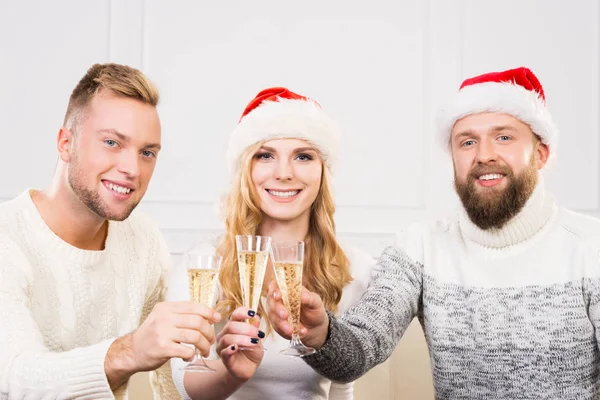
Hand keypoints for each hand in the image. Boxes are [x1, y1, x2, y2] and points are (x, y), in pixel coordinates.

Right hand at [106, 300, 220, 383]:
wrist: (132, 351)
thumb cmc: (152, 335)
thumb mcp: (164, 318)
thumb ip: (183, 315)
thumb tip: (209, 316)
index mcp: (166, 308)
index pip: (193, 306)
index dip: (208, 312)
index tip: (216, 318)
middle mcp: (164, 318)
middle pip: (197, 321)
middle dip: (209, 332)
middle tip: (210, 340)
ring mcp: (162, 333)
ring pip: (195, 336)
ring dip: (204, 345)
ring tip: (204, 350)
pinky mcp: (162, 348)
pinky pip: (186, 351)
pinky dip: (192, 355)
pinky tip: (189, 357)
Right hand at [216, 307, 263, 380]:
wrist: (248, 368)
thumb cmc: (251, 352)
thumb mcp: (257, 338)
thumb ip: (255, 328)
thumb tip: (256, 317)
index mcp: (233, 326)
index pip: (235, 315)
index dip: (242, 312)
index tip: (252, 313)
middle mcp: (225, 334)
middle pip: (231, 326)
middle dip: (246, 328)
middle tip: (258, 334)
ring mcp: (222, 346)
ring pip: (227, 338)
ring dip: (242, 339)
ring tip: (254, 342)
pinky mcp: (224, 358)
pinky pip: (224, 352)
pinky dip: (230, 349)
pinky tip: (236, 348)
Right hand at [266, 280, 328, 349]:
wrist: (316, 327)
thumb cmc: (314, 310)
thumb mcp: (316, 302)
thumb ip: (310, 298)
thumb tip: (303, 296)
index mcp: (287, 289)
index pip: (275, 285)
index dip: (274, 290)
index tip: (278, 296)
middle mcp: (279, 299)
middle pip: (271, 301)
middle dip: (278, 309)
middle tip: (286, 315)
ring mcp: (276, 312)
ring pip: (273, 316)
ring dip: (282, 323)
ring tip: (291, 329)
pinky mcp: (277, 324)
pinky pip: (278, 328)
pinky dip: (286, 331)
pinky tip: (299, 332)